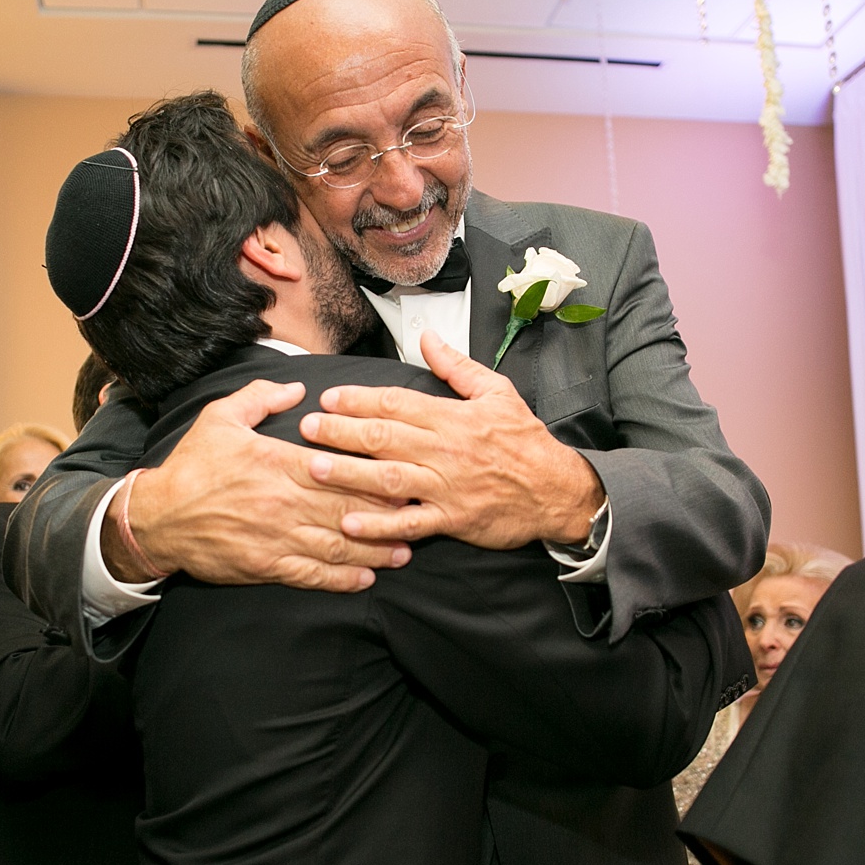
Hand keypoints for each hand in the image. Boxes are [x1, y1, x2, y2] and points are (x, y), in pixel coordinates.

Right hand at [105, 379, 411, 591]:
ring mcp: (276, 537)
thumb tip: (297, 390)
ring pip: (336, 545)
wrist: (157, 519)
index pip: (338, 469)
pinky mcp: (266, 566)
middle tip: (418, 514)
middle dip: (386, 513)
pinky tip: (365, 580)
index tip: (404, 474)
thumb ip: (260, 397)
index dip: (375, 474)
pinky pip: (311, 575)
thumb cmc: (191, 467)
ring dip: (374, 551)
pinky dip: (342, 579)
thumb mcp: (220, 417)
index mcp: (277, 463)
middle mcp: (283, 502)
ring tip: (404, 552)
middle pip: (347, 508)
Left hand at [298, 331, 604, 549]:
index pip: (397, 403)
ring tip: (315, 468)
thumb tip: (428, 338)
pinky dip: (381, 526)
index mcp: (452, 417)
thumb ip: (457, 367)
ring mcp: (447, 486)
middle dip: (341, 431)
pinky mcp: (453, 519)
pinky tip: (350, 524)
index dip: (359, 399)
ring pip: (390, 478)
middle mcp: (445, 450)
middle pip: (384, 437)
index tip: (328, 397)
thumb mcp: (498, 392)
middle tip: (307, 428)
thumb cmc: (526, 442)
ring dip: (350, 473)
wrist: (558, 490)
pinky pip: (411, 523)